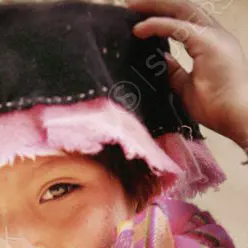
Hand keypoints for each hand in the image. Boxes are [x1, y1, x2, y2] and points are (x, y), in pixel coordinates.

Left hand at [126, 0, 247, 145]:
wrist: (236, 116)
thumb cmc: (217, 107)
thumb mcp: (187, 87)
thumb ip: (175, 71)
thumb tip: (162, 60)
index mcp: (212, 43)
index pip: (185, 20)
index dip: (163, 16)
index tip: (140, 20)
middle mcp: (215, 34)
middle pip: (183, 8)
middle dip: (157, 3)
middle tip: (131, 4)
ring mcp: (214, 36)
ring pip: (181, 9)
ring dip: (155, 6)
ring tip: (132, 6)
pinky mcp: (208, 42)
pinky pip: (178, 27)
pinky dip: (157, 24)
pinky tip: (140, 28)